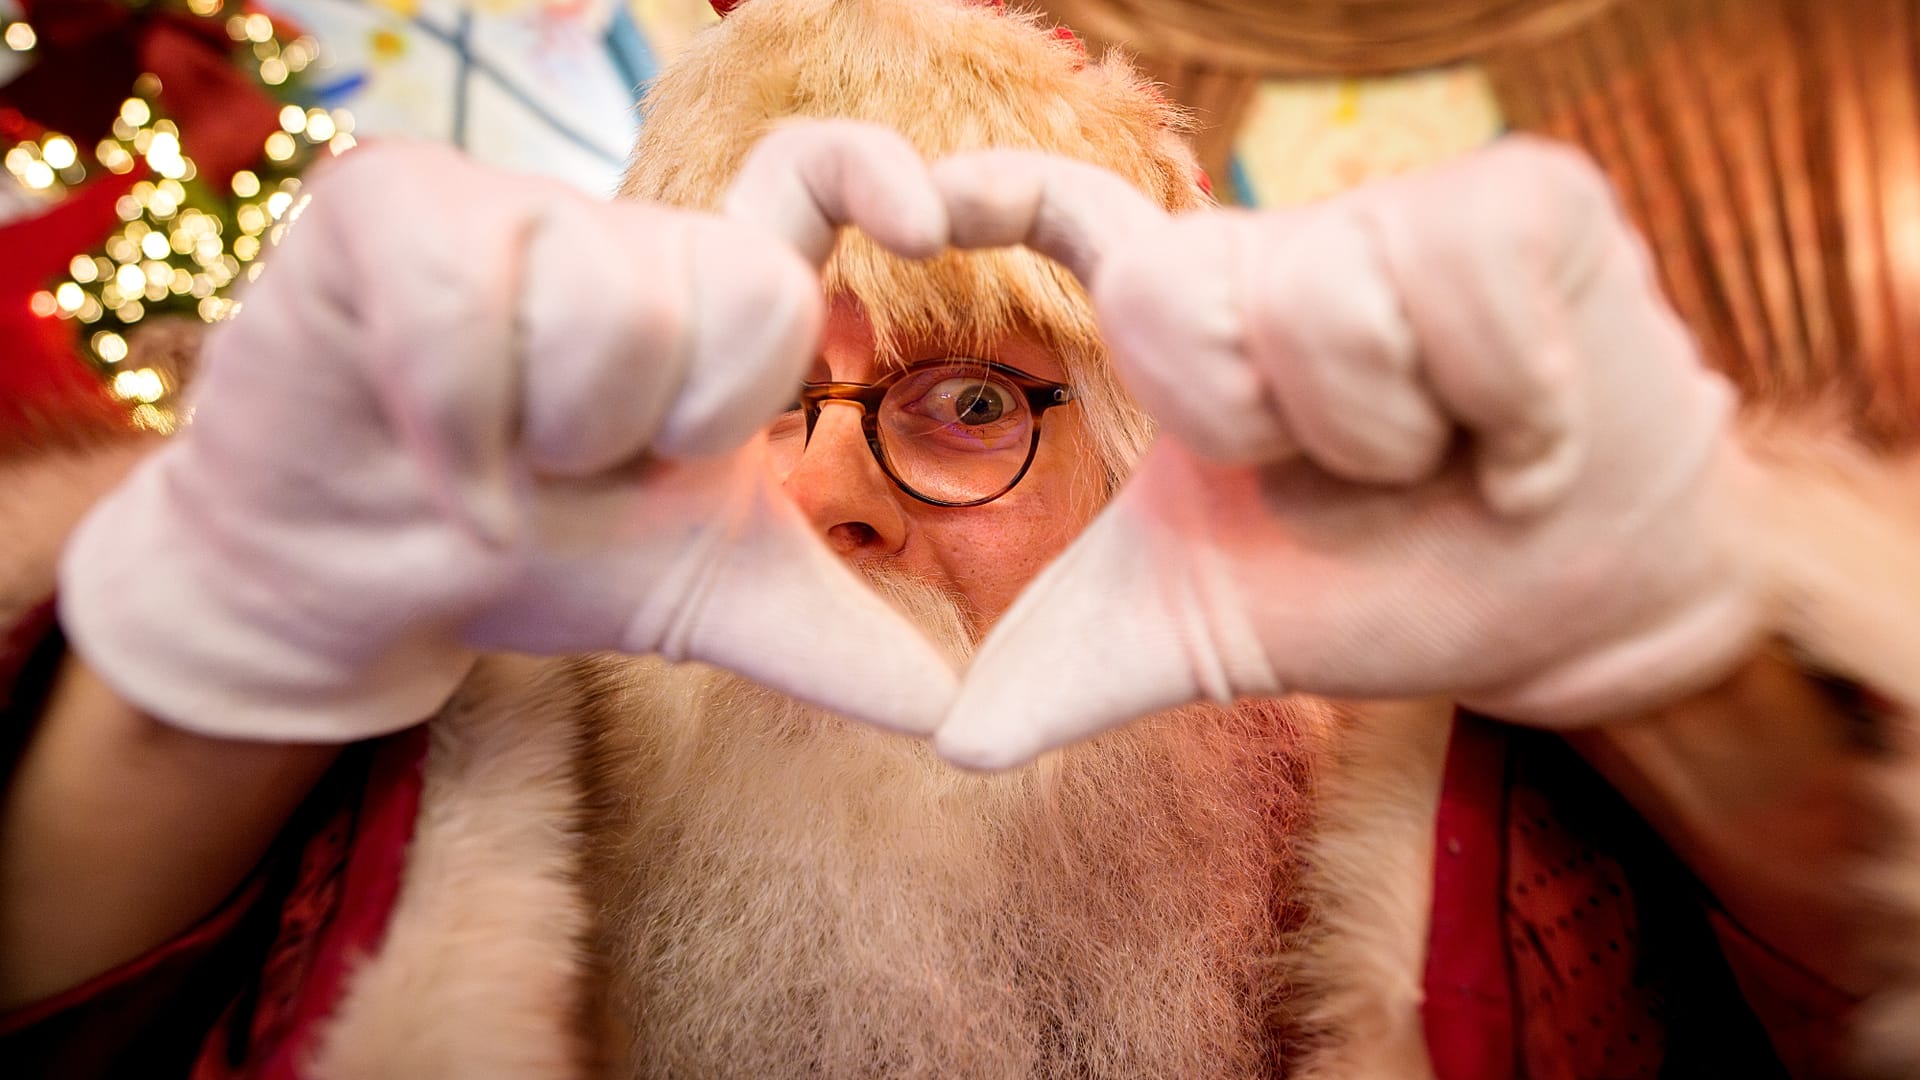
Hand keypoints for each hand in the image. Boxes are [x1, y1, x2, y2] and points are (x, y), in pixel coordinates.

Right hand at [59, 122, 960, 741]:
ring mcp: (506, 204)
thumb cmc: (537, 557)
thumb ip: (830, 637)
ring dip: (559, 440)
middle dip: (678, 430)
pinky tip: (432, 449)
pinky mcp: (388, 206)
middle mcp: (623, 230)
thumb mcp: (702, 597)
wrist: (359, 586)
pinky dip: (460, 425)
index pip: (808, 179)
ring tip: (506, 457)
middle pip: (746, 287)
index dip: (874, 172)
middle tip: (591, 467)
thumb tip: (952, 715)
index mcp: (710, 294)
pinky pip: (469, 306)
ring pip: (615, 309)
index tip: (927, 228)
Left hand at [932, 137, 1768, 768]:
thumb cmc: (1381, 586)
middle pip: (1183, 295)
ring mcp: (1403, 208)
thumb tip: (956, 747)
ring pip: (1331, 299)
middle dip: (1260, 430)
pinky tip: (1534, 440)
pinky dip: (1511, 410)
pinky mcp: (1531, 197)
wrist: (1573, 604)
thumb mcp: (1209, 631)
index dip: (992, 193)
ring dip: (1393, 432)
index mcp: (1191, 319)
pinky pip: (1472, 289)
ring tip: (1448, 451)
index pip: (1072, 217)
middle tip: (1349, 472)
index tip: (911, 212)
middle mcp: (1280, 242)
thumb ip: (1078, 671)